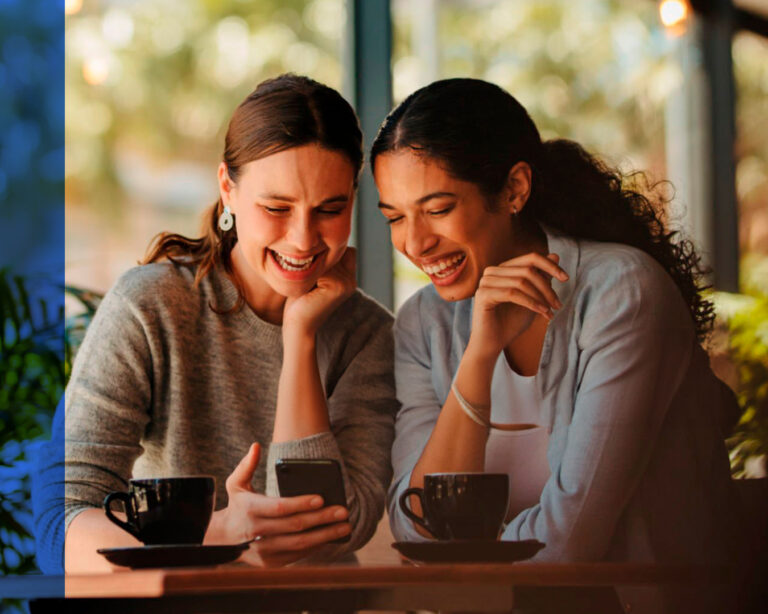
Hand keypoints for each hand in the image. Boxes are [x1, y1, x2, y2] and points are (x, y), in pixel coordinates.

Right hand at [205, 443, 351, 566]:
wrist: (226, 540)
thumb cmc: (238, 506)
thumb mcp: (236, 484)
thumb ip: (246, 465)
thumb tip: (256, 446)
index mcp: (250, 510)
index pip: (279, 507)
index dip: (300, 504)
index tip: (321, 498)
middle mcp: (257, 533)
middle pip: (295, 526)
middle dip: (321, 519)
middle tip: (343, 511)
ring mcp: (264, 551)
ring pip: (300, 543)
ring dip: (325, 535)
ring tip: (344, 526)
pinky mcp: (271, 562)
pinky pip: (298, 554)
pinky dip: (316, 546)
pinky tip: (330, 536)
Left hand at [282, 247, 356, 339]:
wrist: (298, 325)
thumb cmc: (299, 300)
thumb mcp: (312, 277)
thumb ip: (321, 262)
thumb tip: (319, 240)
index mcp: (347, 277)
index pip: (336, 250)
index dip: (321, 256)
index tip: (308, 273)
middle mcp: (351, 280)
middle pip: (332, 251)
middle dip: (315, 260)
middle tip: (305, 281)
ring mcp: (347, 283)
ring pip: (327, 258)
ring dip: (312, 267)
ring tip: (306, 285)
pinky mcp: (339, 286)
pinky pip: (323, 266)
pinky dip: (310, 274)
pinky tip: (307, 289)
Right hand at [467, 252, 567, 360]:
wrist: (492, 344)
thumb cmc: (510, 323)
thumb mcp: (532, 298)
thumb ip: (541, 278)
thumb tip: (555, 255)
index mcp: (503, 269)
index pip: (530, 258)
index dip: (550, 266)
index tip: (566, 279)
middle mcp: (492, 272)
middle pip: (528, 270)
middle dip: (547, 287)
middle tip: (557, 304)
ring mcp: (486, 282)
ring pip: (521, 281)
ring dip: (540, 297)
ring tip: (550, 312)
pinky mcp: (483, 295)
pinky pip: (512, 293)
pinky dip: (530, 303)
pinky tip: (541, 312)